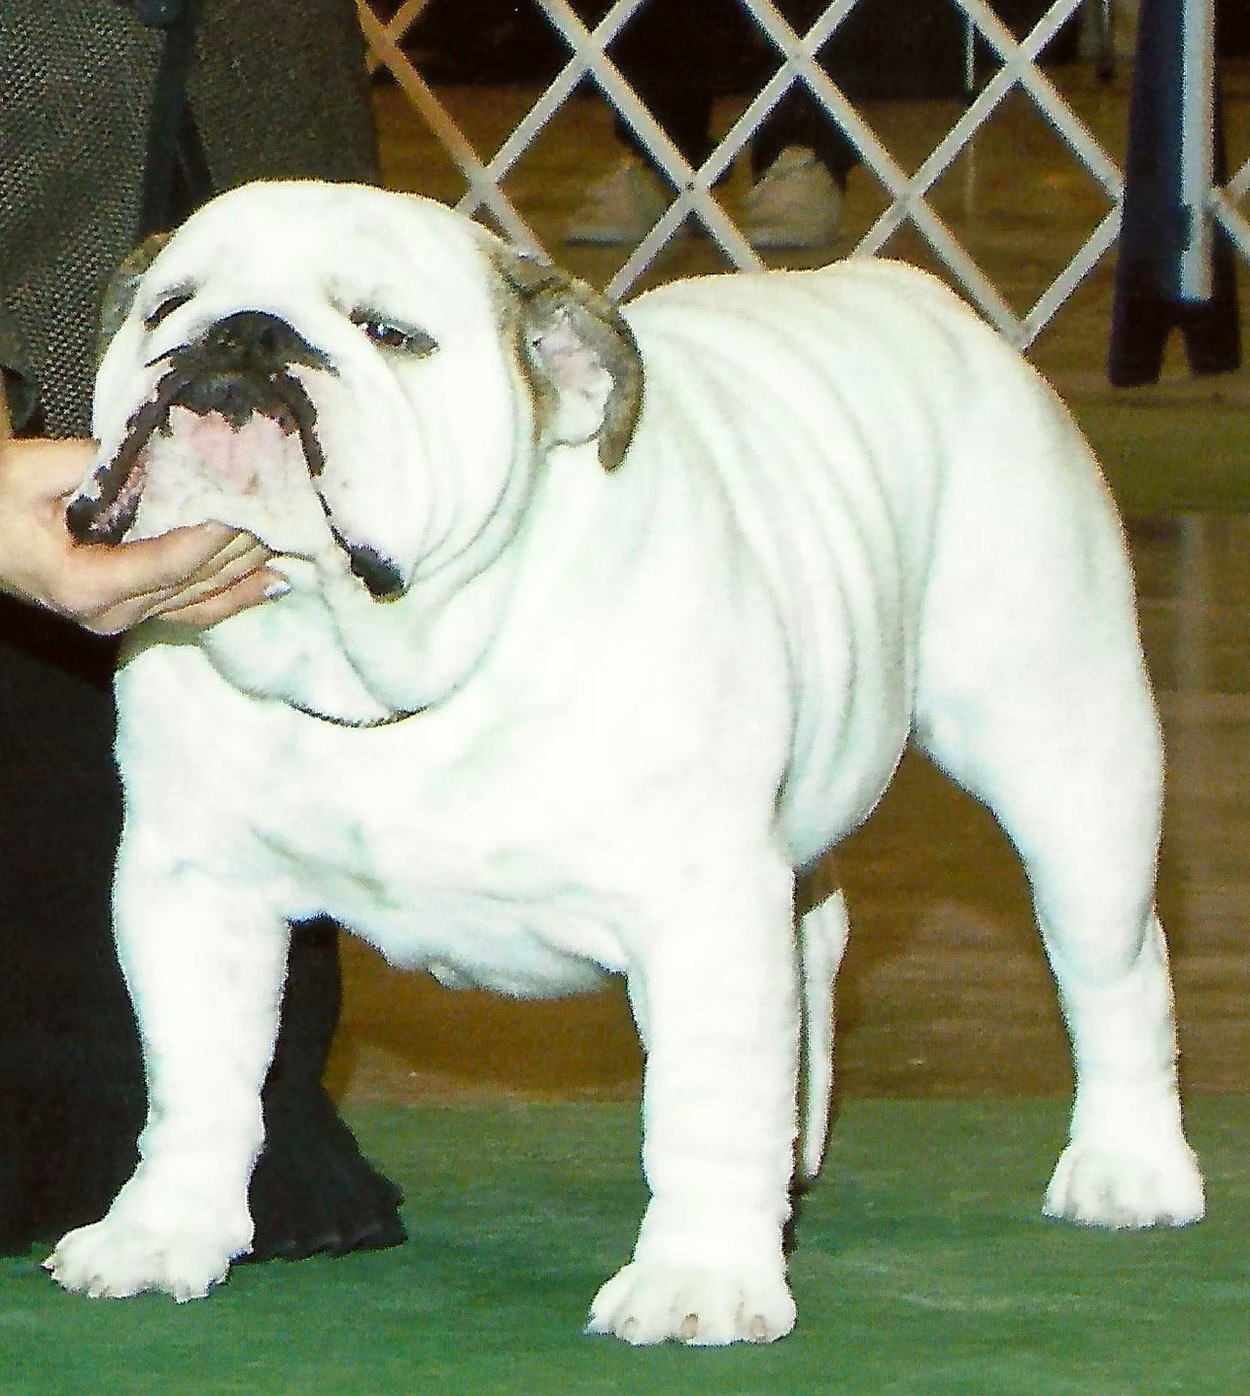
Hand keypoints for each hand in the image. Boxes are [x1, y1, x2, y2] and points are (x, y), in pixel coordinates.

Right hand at [0, 436, 284, 633]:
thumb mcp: (28, 473)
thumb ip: (91, 463)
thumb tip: (154, 452)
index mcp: (86, 584)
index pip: (173, 559)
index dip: (217, 532)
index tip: (255, 500)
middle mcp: (113, 613)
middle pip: (198, 580)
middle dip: (245, 543)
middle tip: (288, 506)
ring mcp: (125, 620)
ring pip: (204, 597)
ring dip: (249, 566)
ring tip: (293, 536)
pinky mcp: (134, 613)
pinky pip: (195, 610)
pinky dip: (236, 595)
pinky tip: (274, 582)